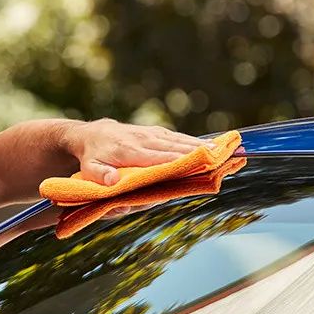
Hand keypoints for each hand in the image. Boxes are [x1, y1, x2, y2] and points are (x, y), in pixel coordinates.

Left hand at [66, 119, 211, 185]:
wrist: (92, 134)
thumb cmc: (92, 157)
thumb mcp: (89, 168)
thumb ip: (99, 176)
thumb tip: (113, 181)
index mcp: (130, 150)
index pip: (158, 156)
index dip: (178, 160)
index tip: (198, 162)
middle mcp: (144, 139)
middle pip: (174, 146)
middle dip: (197, 152)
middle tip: (221, 156)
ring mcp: (151, 134)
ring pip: (179, 139)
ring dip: (201, 145)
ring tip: (223, 150)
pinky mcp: (155, 132)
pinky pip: (177, 137)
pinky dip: (194, 141)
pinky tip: (210, 145)